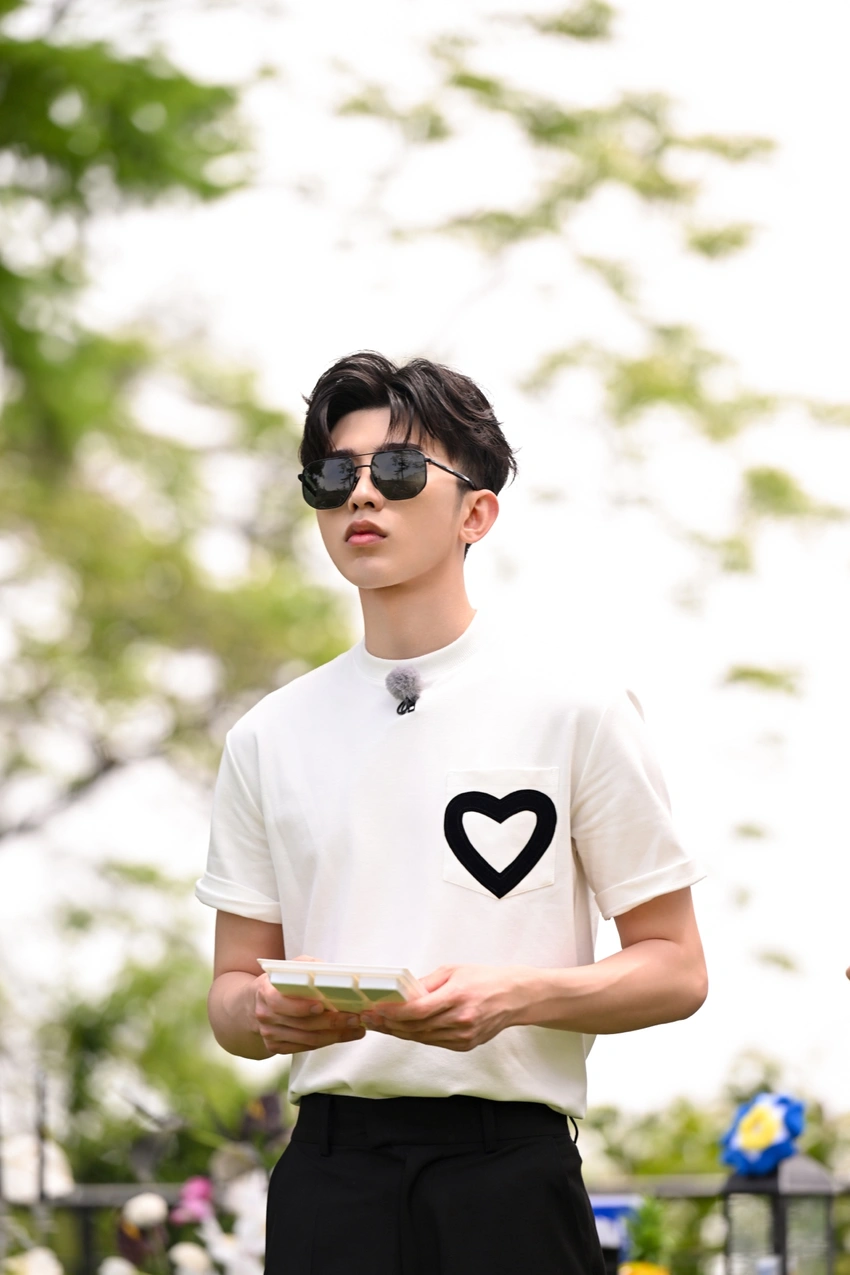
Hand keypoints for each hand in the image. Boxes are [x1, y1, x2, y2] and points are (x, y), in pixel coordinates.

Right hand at [254, 958, 365, 1055]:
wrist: (251, 1007)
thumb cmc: (276, 984)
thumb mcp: (285, 969)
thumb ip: (304, 966)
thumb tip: (328, 969)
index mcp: (265, 992)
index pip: (279, 1003)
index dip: (300, 1006)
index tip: (321, 1005)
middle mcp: (265, 1016)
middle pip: (302, 1024)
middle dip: (332, 1022)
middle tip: (354, 1018)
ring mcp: (270, 1035)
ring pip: (307, 1040)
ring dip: (335, 1036)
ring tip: (357, 1029)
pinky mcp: (276, 1048)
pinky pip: (306, 1048)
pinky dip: (327, 1042)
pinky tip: (344, 1036)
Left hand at [362, 964, 527, 1051]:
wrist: (514, 997)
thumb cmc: (485, 979)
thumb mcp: (454, 971)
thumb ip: (427, 983)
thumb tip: (403, 992)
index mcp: (458, 997)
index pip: (418, 1010)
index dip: (394, 1013)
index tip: (377, 1009)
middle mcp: (461, 1020)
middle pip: (416, 1027)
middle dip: (390, 1024)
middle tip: (370, 1019)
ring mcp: (464, 1036)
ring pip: (423, 1038)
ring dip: (399, 1032)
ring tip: (381, 1025)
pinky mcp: (466, 1045)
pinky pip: (435, 1042)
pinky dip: (417, 1036)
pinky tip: (403, 1030)